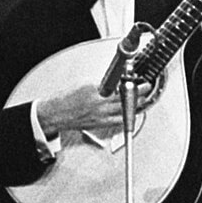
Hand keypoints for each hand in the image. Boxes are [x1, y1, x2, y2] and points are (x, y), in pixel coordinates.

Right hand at [37, 77, 153, 139]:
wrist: (56, 115)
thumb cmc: (65, 100)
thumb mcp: (83, 85)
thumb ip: (100, 84)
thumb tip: (114, 83)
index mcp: (94, 89)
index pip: (116, 83)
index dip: (129, 81)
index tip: (137, 78)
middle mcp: (98, 103)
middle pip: (124, 97)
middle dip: (138, 92)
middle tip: (146, 88)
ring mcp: (100, 115)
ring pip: (124, 110)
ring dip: (135, 104)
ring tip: (142, 99)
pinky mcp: (99, 124)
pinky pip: (118, 121)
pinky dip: (127, 116)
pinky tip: (132, 113)